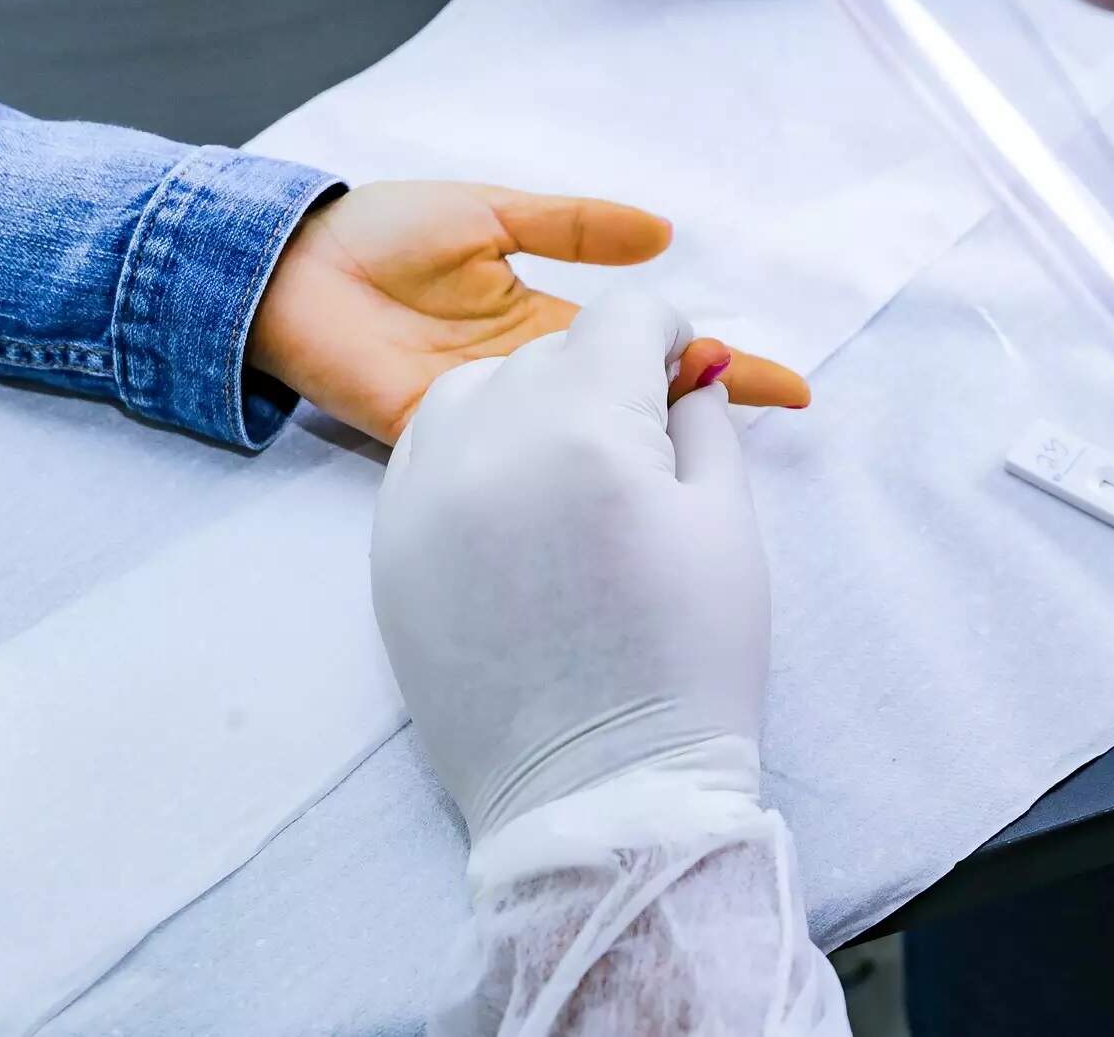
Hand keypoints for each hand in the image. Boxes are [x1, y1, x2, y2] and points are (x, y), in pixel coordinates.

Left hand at [248, 181, 808, 442]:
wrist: (285, 270)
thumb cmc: (382, 235)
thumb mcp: (492, 213)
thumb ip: (570, 225)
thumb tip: (662, 233)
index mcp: (547, 329)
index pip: (648, 355)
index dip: (716, 368)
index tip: (791, 389)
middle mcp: (528, 383)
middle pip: (630, 411)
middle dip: (697, 421)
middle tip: (759, 434)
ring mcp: (488, 421)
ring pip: (580, 444)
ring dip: (636, 447)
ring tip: (696, 451)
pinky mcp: (437, 441)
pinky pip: (505, 460)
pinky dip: (550, 467)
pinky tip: (597, 481)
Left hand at [371, 289, 770, 838]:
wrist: (598, 796)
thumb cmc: (686, 662)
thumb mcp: (726, 527)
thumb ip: (706, 423)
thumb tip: (687, 371)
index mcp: (587, 428)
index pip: (623, 317)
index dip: (666, 331)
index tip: (681, 369)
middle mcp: (490, 441)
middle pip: (552, 351)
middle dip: (604, 374)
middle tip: (641, 439)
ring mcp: (424, 494)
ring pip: (476, 390)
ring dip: (528, 402)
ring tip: (571, 468)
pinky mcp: (388, 546)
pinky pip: (428, 454)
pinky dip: (473, 453)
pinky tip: (517, 504)